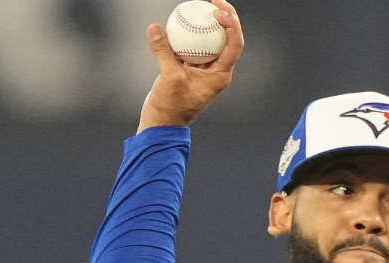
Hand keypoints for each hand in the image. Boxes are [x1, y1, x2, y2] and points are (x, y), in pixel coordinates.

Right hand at [137, 0, 244, 131]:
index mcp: (221, 75)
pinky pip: (195, 46)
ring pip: (212, 41)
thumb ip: (163, 51)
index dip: (231, 24)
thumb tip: (154, 28)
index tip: (218, 11)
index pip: (234, 45)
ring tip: (203, 5)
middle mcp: (217, 71)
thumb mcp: (168, 77)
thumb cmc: (170, 107)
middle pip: (228, 39)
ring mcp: (205, 70)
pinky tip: (184, 20)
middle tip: (215, 1)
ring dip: (209, 23)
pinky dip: (191, 33)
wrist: (162, 123)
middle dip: (226, 17)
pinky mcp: (191, 68)